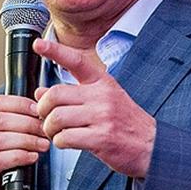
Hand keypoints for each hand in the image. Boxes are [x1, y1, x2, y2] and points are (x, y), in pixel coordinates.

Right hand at [0, 95, 49, 189]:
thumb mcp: (1, 138)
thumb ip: (14, 123)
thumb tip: (38, 110)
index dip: (21, 105)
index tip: (39, 111)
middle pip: (1, 120)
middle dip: (28, 124)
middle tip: (45, 130)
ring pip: (0, 139)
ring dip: (27, 141)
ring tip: (42, 144)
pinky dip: (19, 157)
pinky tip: (31, 157)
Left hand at [33, 39, 155, 178]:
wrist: (152, 145)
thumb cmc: (126, 122)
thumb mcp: (103, 100)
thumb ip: (73, 95)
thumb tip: (40, 92)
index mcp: (102, 82)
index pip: (76, 61)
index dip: (55, 50)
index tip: (38, 44)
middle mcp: (102, 95)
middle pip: (56, 94)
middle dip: (43, 108)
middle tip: (45, 117)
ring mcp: (103, 116)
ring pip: (57, 117)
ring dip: (49, 128)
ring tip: (56, 133)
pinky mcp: (101, 138)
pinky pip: (65, 137)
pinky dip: (59, 142)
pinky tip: (66, 142)